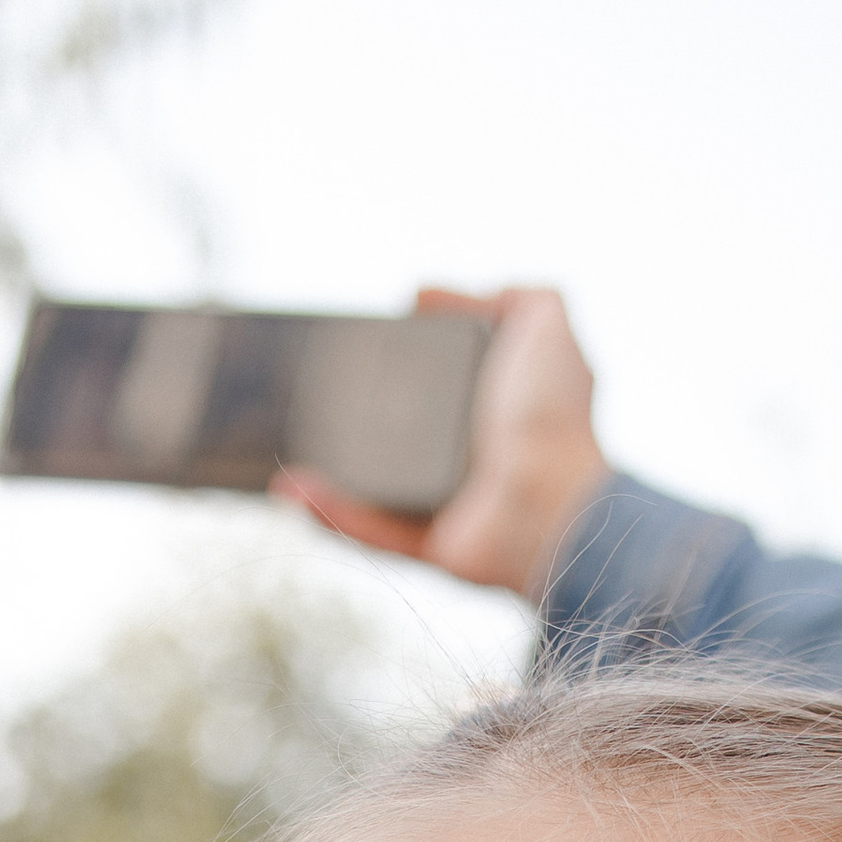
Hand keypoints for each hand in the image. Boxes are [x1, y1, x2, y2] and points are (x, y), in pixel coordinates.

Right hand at [276, 286, 610, 598]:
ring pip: (378, 488)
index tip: (378, 338)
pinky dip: (330, 515)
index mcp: (503, 407)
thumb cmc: (552, 416)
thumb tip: (432, 296)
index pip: (450, 379)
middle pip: (405, 436)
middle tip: (316, 397)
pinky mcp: (432, 546)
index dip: (417, 361)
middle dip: (359, 421)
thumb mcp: (547, 325)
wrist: (549, 503)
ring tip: (288, 455)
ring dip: (329, 477)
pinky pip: (370, 531)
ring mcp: (454, 505)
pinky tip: (290, 491)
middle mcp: (476, 457)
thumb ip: (512, 294)